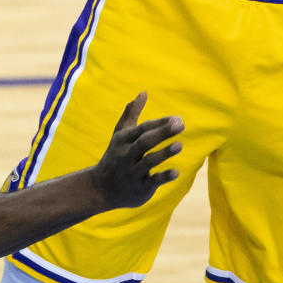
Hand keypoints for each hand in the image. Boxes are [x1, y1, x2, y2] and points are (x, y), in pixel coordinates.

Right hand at [91, 92, 182, 208]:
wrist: (100, 188)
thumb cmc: (114, 156)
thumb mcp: (120, 134)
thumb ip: (131, 113)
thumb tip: (143, 92)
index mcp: (124, 140)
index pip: (143, 128)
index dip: (160, 123)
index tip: (177, 118)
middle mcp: (127, 155)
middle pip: (145, 142)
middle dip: (162, 132)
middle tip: (181, 124)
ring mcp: (133, 172)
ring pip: (148, 161)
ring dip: (164, 153)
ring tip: (179, 145)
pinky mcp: (139, 189)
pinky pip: (151, 182)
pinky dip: (163, 177)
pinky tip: (176, 172)